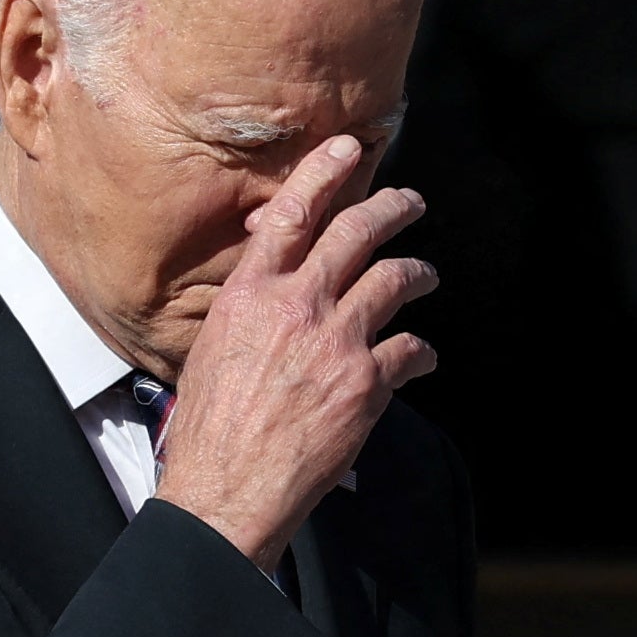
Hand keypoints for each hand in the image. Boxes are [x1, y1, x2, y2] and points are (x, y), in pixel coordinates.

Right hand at [152, 134, 435, 562]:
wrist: (226, 488)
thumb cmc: (210, 429)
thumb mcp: (211, 350)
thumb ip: (248, 310)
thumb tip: (272, 291)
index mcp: (250, 293)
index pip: (292, 212)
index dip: (324, 171)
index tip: (347, 148)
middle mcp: (296, 305)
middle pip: (357, 231)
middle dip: (392, 207)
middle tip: (410, 201)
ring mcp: (336, 340)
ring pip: (394, 280)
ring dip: (418, 272)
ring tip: (427, 275)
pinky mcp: (366, 382)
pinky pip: (409, 348)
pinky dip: (421, 351)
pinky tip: (422, 357)